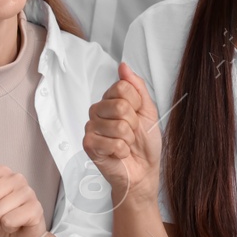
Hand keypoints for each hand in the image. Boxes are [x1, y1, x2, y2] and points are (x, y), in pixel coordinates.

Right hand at [82, 63, 161, 207]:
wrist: (143, 170)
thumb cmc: (145, 143)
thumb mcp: (148, 111)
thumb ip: (137, 87)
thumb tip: (123, 66)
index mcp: (111, 100)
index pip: (123, 87)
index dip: (137, 104)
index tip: (138, 116)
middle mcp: (98, 111)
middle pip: (121, 105)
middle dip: (134, 123)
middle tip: (131, 133)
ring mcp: (91, 127)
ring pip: (119, 125)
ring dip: (129, 139)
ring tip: (125, 144)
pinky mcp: (89, 144)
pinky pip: (113, 142)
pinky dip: (122, 151)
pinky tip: (118, 154)